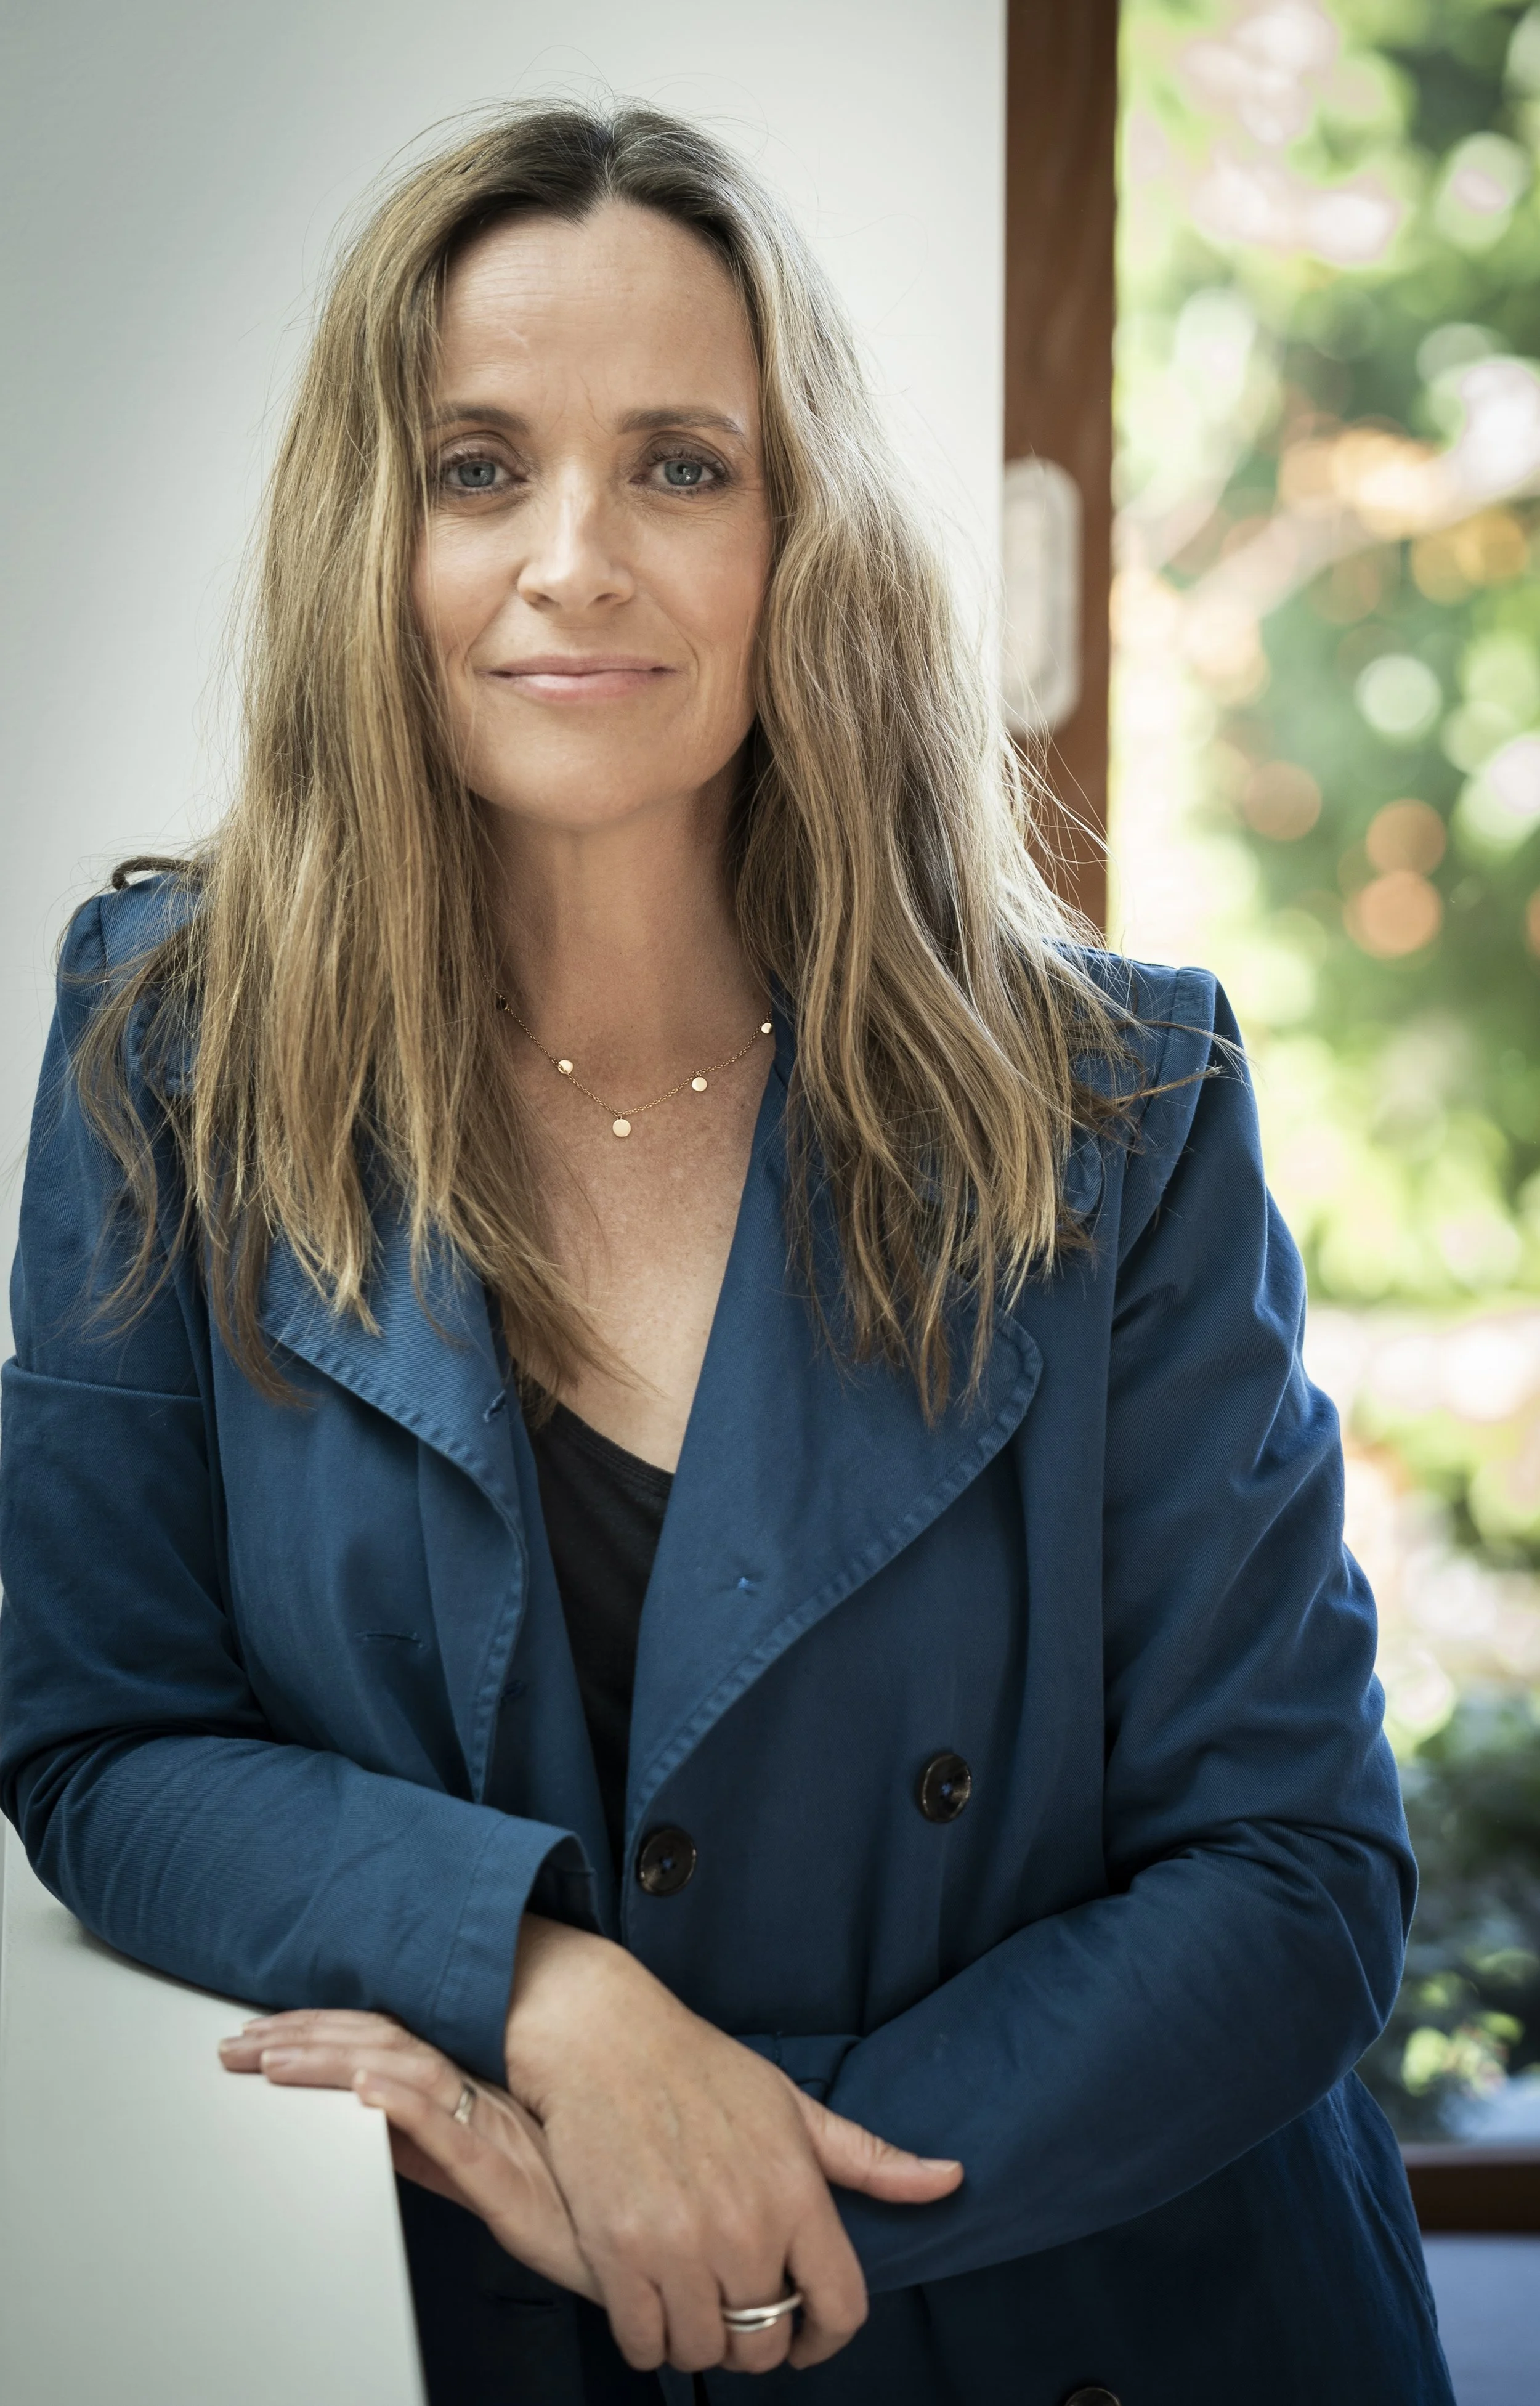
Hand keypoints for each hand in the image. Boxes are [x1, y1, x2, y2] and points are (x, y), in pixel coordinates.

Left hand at [218, 2010, 599, 2301]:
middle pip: (383, 2045)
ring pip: (408, 2072)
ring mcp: (492, 2129)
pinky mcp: (504, 2176)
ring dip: (336, 2060)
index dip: (320, 2029)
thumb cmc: (558, 2205)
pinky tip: (366, 2090)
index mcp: (469, 2087)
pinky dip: (407, 2103)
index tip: (260, 2031)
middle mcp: (479, 2094)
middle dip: (303, 2038)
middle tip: (238, 2041)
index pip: (382, 2039)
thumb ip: (419, 2145)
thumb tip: (361, 2117)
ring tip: (276, 2057)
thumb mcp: (471, 2173)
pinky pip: (453, 2131)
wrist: (628, 2245)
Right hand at [504, 1917, 962, 2377]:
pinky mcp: (617, 2255)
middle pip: (766, 2345)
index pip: (841, 2308)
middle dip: (756, 2339)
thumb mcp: (794, 2108)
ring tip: (691, 2301)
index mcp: (796, 2194)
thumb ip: (870, 2159)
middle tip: (735, 2307)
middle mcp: (744, 2229)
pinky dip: (647, 2338)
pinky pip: (642, 2343)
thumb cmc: (703, 2069)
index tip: (808, 2337)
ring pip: (703, 2352)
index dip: (828, 2339)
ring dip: (699, 2339)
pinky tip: (648, 2303)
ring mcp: (678, 2246)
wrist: (604, 2040)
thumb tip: (950, 2179)